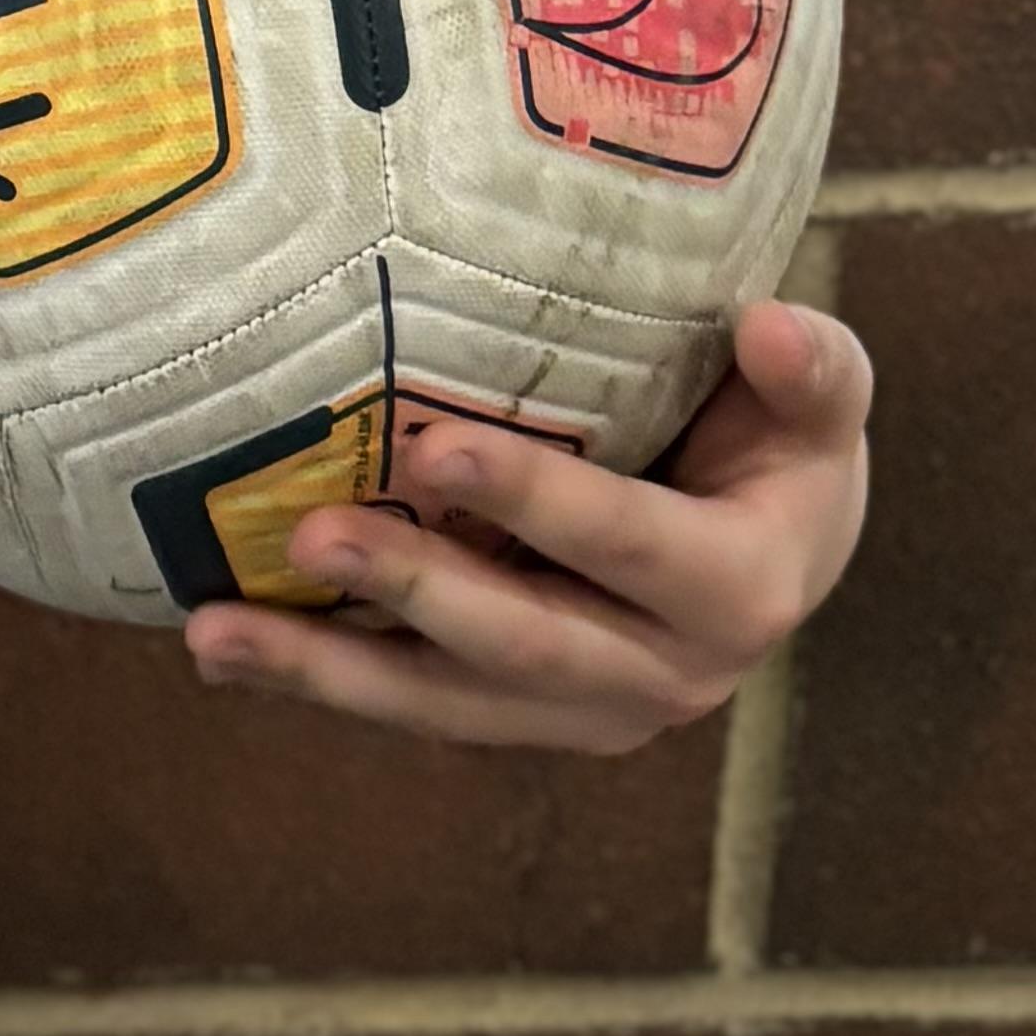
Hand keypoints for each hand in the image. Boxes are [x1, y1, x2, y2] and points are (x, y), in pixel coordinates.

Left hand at [179, 292, 873, 752]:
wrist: (773, 540)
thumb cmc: (779, 439)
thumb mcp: (820, 401)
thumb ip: (814, 368)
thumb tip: (767, 323)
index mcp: (739, 589)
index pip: (630, 545)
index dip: (537, 504)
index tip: (434, 446)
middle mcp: (664, 673)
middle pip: (525, 643)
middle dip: (415, 589)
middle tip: (309, 529)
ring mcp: (581, 709)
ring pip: (447, 704)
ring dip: (329, 669)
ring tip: (215, 633)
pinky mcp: (514, 713)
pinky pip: (411, 702)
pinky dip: (317, 677)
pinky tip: (220, 645)